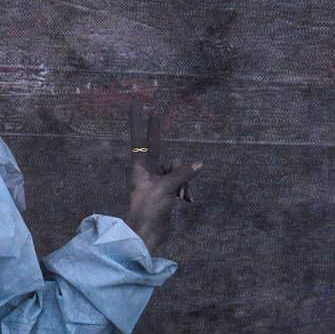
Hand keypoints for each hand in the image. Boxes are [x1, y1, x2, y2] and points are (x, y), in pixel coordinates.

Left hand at [123, 99, 202, 252]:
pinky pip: (181, 180)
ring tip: (182, 194)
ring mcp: (156, 178)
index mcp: (139, 164)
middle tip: (154, 114)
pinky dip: (186, 188)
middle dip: (156, 131)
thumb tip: (199, 164)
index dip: (138, 118)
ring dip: (184, 179)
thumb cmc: (149, 208)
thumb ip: (183, 173)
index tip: (135, 102)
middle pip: (155, 144)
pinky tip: (188, 200)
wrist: (147, 232)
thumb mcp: (166, 187)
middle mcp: (146, 168)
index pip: (138, 136)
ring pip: (176, 167)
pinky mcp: (166, 189)